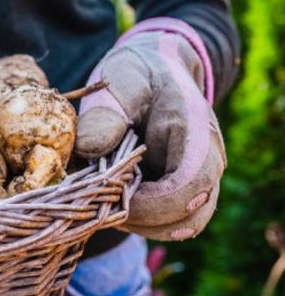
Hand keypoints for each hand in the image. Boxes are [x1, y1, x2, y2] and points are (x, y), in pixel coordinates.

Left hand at [75, 18, 225, 240]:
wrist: (157, 68)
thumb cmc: (139, 72)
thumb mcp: (120, 79)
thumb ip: (106, 111)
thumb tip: (89, 148)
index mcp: (195, 132)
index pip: (190, 186)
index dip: (151, 202)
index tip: (113, 190)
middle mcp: (207, 161)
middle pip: (188, 217)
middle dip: (140, 216)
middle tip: (101, 195)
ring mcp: (198, 180)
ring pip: (179, 227)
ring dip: (140, 222)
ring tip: (106, 195)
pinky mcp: (182, 191)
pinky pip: (168, 222)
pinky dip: (139, 220)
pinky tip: (114, 197)